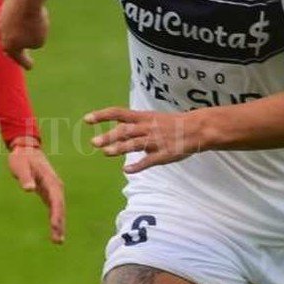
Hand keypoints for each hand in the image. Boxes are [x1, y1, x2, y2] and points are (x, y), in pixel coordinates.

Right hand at [0, 0, 48, 69]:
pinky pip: (10, 18)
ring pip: (7, 31)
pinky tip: (21, 19)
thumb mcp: (40, 40)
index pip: (19, 59)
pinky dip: (16, 20)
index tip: (31, 66)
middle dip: (15, 51)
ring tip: (21, 35)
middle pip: (8, 47)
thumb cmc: (35, 23)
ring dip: (14, 34)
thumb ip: (33, 44)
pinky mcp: (3, 9)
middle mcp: (1, 36)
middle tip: (19, 55)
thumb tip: (27, 38)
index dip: (26, 63)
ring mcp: (0, 22)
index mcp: (9, 48)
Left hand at [7, 140, 65, 243]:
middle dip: (60, 224)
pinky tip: (55, 230)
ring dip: (59, 224)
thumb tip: (29, 188)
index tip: (56, 227)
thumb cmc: (22, 157)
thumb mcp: (20, 165)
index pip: (56, 200)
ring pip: (59, 209)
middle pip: (60, 208)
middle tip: (58, 240)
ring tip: (58, 241)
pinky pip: (54, 208)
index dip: (57, 214)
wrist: (26, 148)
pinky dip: (55, 219)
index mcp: (50, 180)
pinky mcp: (49, 192)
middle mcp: (55, 186)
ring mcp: (53, 189)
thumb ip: (25, 177)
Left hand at [85, 107, 204, 173]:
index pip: (118, 113)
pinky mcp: (164, 154)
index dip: (102, 116)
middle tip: (94, 143)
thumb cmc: (171, 125)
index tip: (86, 120)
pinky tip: (127, 170)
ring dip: (120, 148)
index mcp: (143, 117)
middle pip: (125, 130)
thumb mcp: (151, 119)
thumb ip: (133, 127)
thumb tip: (115, 133)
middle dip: (109, 136)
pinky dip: (138, 166)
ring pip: (135, 144)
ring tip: (106, 153)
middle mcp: (147, 127)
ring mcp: (155, 141)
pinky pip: (149, 160)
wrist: (196, 128)